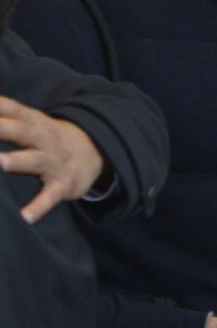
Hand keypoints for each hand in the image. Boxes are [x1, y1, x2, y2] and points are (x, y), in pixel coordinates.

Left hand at [0, 96, 104, 223]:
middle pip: (21, 131)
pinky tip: (25, 217)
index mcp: (36, 123)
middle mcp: (45, 139)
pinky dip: (38, 207)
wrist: (96, 153)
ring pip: (34, 160)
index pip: (14, 109)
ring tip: (1, 162)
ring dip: (17, 161)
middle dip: (1, 128)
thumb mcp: (35, 122)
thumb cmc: (51, 138)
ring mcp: (55, 162)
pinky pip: (50, 197)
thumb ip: (8, 114)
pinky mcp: (63, 185)